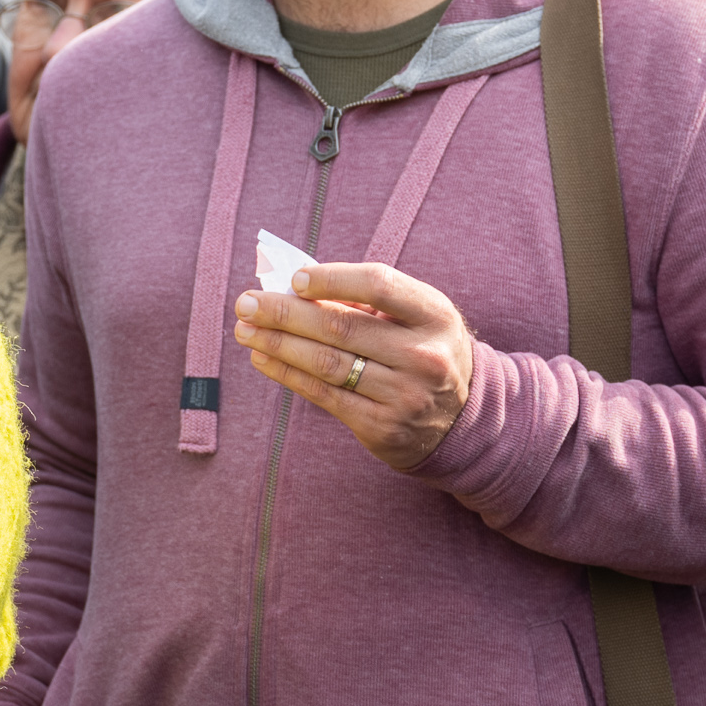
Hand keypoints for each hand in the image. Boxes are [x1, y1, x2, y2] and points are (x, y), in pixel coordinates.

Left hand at [233, 261, 475, 471]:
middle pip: (341, 326)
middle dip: (285, 313)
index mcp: (434, 315)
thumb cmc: (421, 350)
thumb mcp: (413, 318)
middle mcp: (424, 355)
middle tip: (245, 302)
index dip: (332, 278)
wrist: (461, 421)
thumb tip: (291, 286)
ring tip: (245, 329)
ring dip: (278, 343)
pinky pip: (324, 395)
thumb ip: (362, 300)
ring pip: (327, 363)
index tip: (293, 279)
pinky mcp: (382, 426)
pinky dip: (287, 374)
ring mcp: (405, 394)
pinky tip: (262, 357)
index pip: (378, 285)